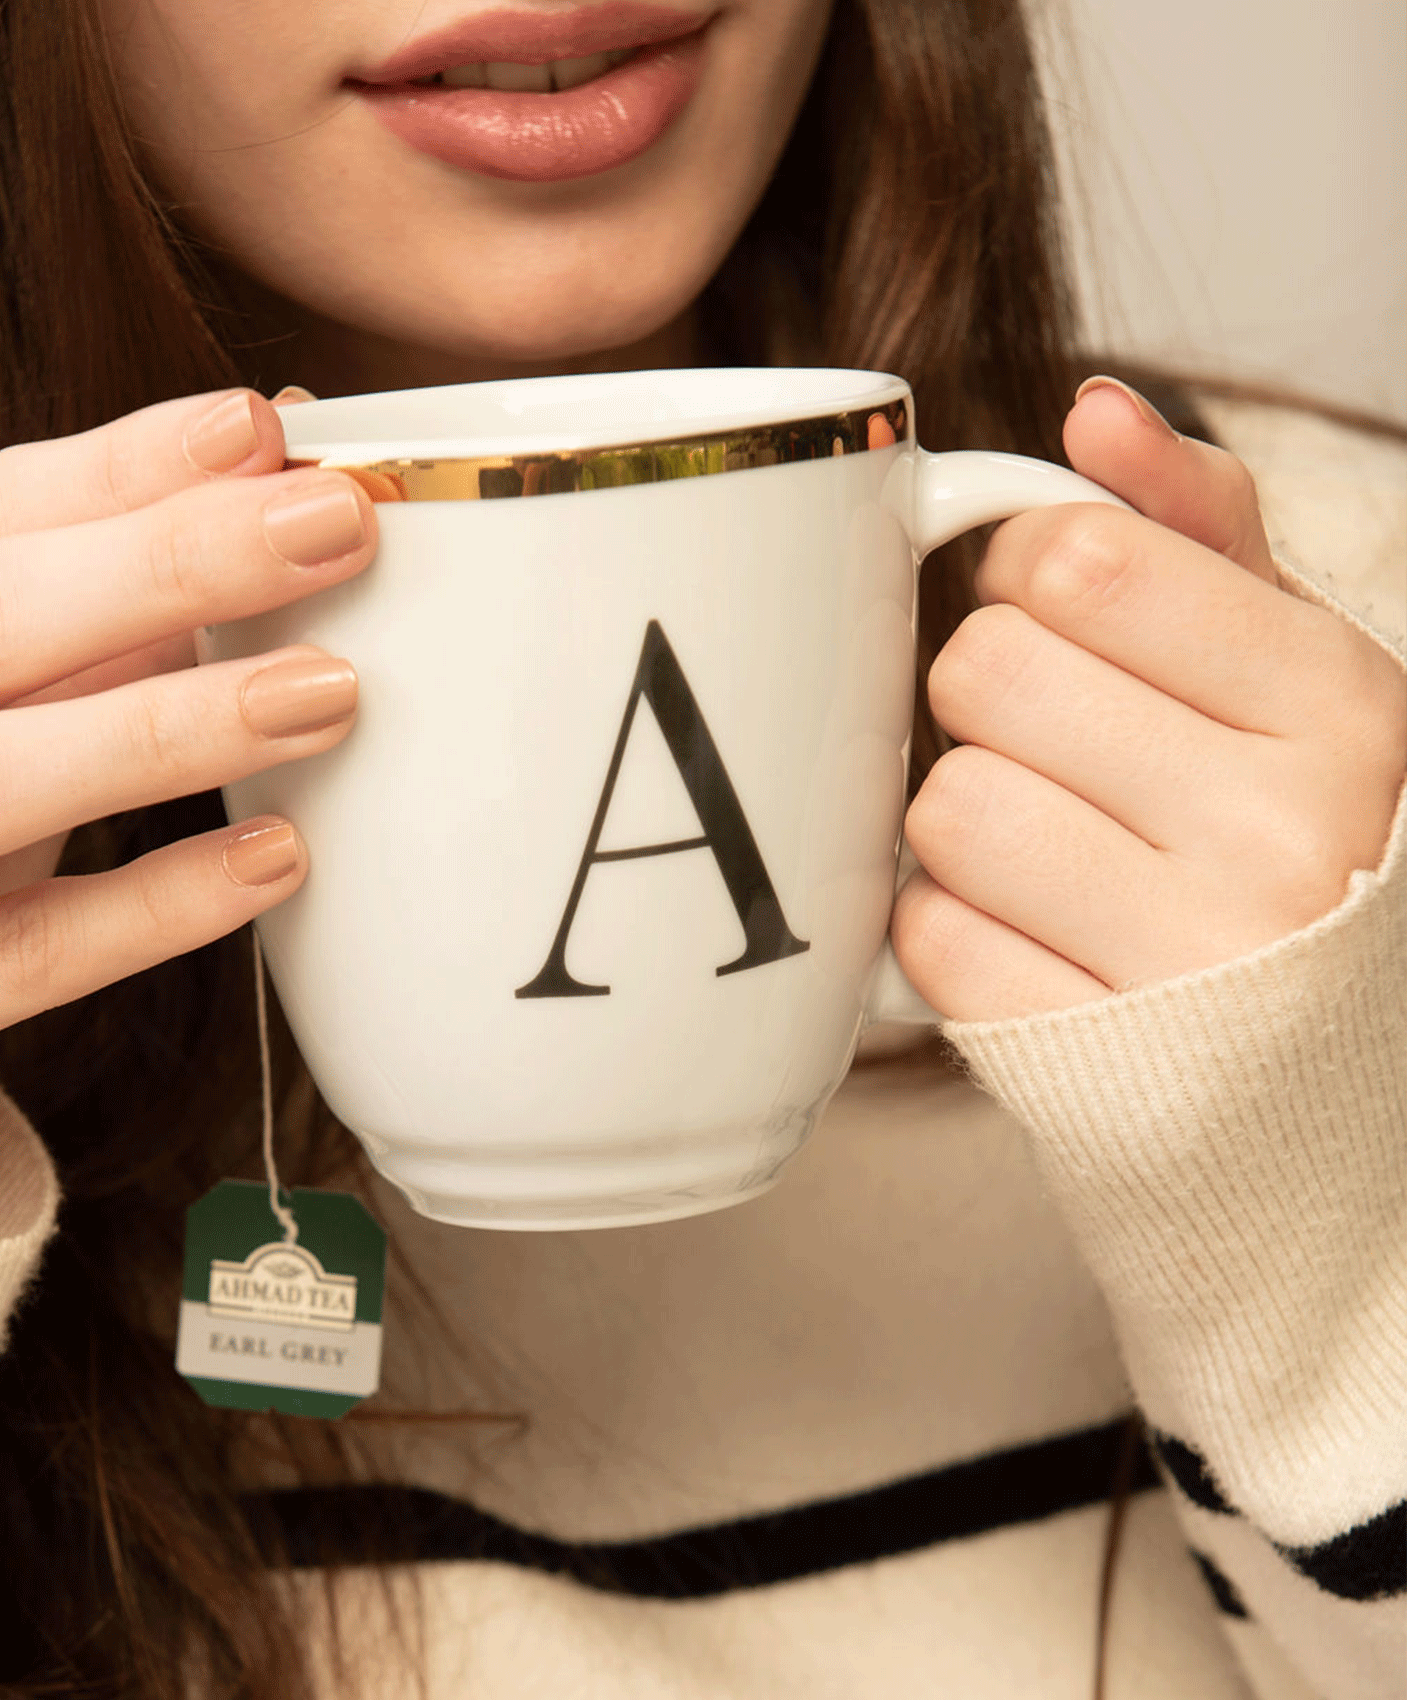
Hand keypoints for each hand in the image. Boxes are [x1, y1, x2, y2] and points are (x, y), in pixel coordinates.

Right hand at [0, 389, 374, 1217]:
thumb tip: (241, 504)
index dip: (109, 472)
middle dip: (162, 564)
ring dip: (161, 729)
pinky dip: (148, 908)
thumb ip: (67, 632)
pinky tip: (273, 860)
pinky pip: (0, 965)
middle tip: (329, 528)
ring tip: (326, 693)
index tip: (257, 430)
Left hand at [893, 376, 1406, 1021]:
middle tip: (1053, 743)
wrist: (1334, 1079)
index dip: (1028, 573)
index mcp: (1340, 708)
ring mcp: (1186, 965)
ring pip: (944, 808)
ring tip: (1048, 847)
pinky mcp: (1086, 1064)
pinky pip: (927, 937)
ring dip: (966, 818)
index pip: (1077, 564)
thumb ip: (1200, 528)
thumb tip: (1095, 410)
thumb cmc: (1300, 835)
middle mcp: (1281, 836)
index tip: (1058, 613)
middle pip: (985, 675)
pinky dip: (953, 926)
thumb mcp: (1294, 668)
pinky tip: (1033, 932)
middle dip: (990, 696)